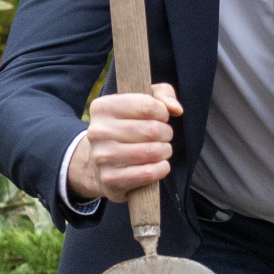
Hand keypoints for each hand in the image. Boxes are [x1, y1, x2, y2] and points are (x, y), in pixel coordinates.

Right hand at [68, 83, 183, 202]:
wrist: (99, 162)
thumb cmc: (127, 126)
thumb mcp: (141, 101)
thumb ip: (162, 94)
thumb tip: (175, 109)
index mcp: (102, 108)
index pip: (148, 106)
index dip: (163, 112)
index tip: (160, 117)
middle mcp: (98, 131)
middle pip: (152, 130)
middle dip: (166, 133)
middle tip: (164, 136)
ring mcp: (102, 157)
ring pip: (152, 152)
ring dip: (165, 151)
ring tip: (162, 150)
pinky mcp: (110, 179)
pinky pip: (148, 173)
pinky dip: (162, 169)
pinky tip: (159, 165)